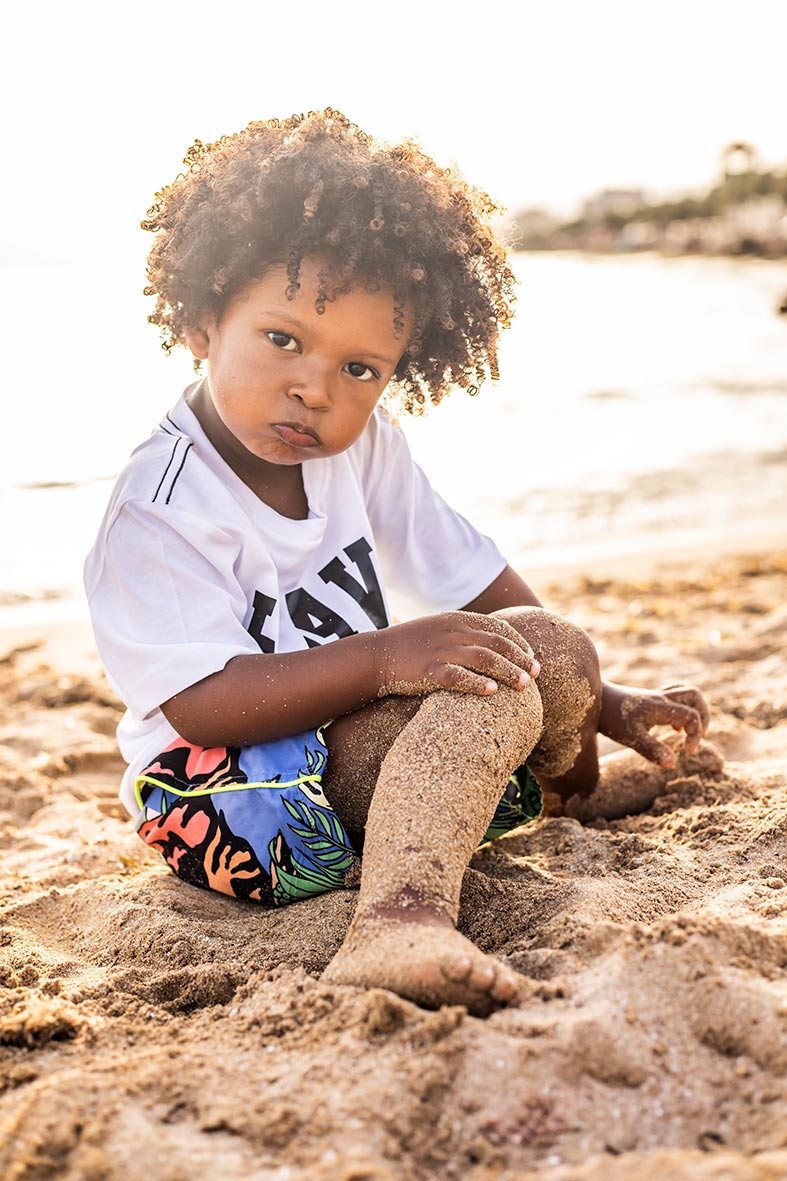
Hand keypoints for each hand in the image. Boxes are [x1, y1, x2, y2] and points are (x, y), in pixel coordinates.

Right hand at [375, 611, 540, 697]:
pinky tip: (493, 691)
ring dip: (508, 671)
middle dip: (520, 658)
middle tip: (537, 673)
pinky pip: (458, 677)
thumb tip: (493, 647)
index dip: (518, 642)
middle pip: (496, 643)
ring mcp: (441, 651)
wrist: (376, 656)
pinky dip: (477, 683)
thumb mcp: (440, 631)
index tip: (531, 657)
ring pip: (484, 659)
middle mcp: (452, 632)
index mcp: (457, 620)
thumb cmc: (411, 647)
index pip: (497, 627)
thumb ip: (465, 634)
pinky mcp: (429, 670)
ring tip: (525, 685)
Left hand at [599, 681, 709, 767]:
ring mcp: (654, 696)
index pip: (692, 716)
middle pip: (695, 696)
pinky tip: (672, 726)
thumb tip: (672, 764)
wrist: (591, 699)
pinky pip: (674, 695)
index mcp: (660, 707)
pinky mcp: (648, 699)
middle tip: (699, 736)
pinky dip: (681, 708)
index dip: (696, 735)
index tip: (688, 752)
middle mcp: (660, 698)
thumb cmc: (609, 718)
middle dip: (704, 716)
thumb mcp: (630, 737)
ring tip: (687, 731)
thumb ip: (652, 750)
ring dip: (694, 710)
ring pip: (685, 693)